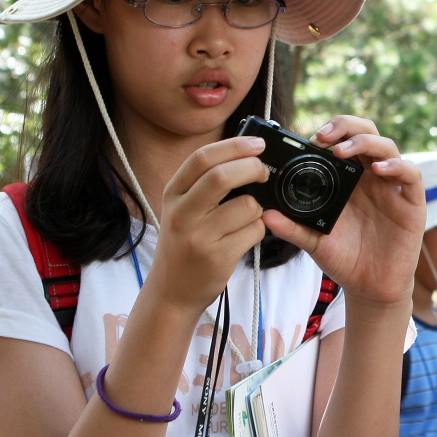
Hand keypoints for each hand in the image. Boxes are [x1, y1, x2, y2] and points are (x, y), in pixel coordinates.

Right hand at [150, 135, 272, 312]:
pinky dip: (258, 229)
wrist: (171, 292)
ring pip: (246, 206)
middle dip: (252, 168)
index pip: (202, 158)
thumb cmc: (183, 244)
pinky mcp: (217, 258)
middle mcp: (181, 214)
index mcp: (172, 194)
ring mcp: (198, 237)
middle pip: (222, 176)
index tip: (258, 144)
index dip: (235, 146)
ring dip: (258, 207)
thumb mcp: (181, 210)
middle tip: (265, 172)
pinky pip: (253, 232)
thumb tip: (246, 157)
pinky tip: (247, 235)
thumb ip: (204, 185)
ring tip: (250, 215)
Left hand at [264, 116, 424, 306]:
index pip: (342, 140)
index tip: (309, 140)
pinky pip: (410, 174)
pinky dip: (396, 166)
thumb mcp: (314, 241)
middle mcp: (371, 177)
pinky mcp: (411, 202)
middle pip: (366, 133)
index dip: (329, 132)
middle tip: (323, 137)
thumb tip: (265, 215)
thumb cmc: (345, 259)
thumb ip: (292, 227)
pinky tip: (378, 170)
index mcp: (348, 179)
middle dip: (345, 126)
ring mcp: (392, 187)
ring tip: (343, 151)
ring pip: (387, 147)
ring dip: (365, 142)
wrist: (370, 288)